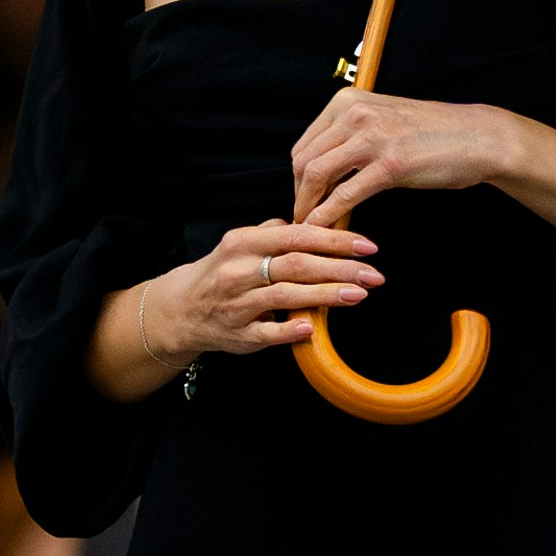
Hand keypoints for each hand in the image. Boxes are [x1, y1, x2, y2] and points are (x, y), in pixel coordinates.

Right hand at [147, 215, 380, 361]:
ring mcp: (237, 304)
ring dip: (325, 295)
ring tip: (358, 294)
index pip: (297, 236)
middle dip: (340, 268)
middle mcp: (239, 271)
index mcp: (244, 243)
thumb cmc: (222, 272)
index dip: (335, 240)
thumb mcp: (241, 243)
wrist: (181, 309)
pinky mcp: (238, 334)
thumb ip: (275, 232)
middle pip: (297, 264)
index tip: (367, 246)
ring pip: (286, 296)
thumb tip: (315, 220)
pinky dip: (290, 331)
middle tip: (374, 273)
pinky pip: (267, 333)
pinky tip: (313, 330)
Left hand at [285, 87, 528, 231]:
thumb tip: (323, 168)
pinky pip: (344, 195)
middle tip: (304, 217)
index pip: (306, 143)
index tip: (303, 197)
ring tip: (311, 227)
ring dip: (308, 206)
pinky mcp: (389, 165)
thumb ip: (352, 136)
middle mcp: (355, 113)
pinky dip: (328, 215)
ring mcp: (372, 137)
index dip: (298, 177)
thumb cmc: (433, 133)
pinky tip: (325, 229)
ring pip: (317, 175)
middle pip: (305, 160)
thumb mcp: (383, 121)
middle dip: (299, 194)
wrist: (477, 137)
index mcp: (349, 101)